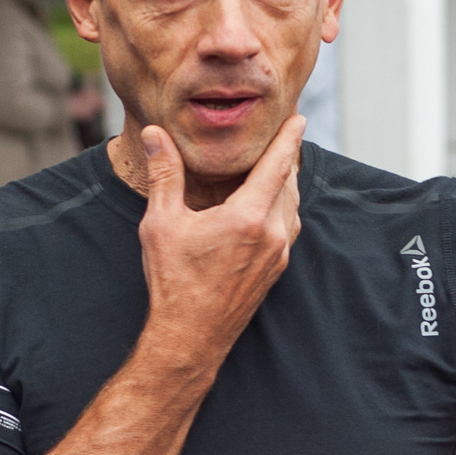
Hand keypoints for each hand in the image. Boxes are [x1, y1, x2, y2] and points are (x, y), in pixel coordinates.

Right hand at [134, 116, 301, 357]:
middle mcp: (273, 234)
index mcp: (249, 217)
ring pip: (292, 206)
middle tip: (285, 133)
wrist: (190, 336)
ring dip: (287, 182)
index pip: (278, 165)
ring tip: (279, 164)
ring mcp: (279, 254)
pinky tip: (270, 203)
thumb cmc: (173, 281)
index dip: (288, 138)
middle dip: (287, 156)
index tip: (299, 118)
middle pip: (289, 182)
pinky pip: (289, 226)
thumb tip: (156, 134)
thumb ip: (165, 173)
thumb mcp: (162, 223)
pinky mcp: (276, 270)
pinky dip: (284, 205)